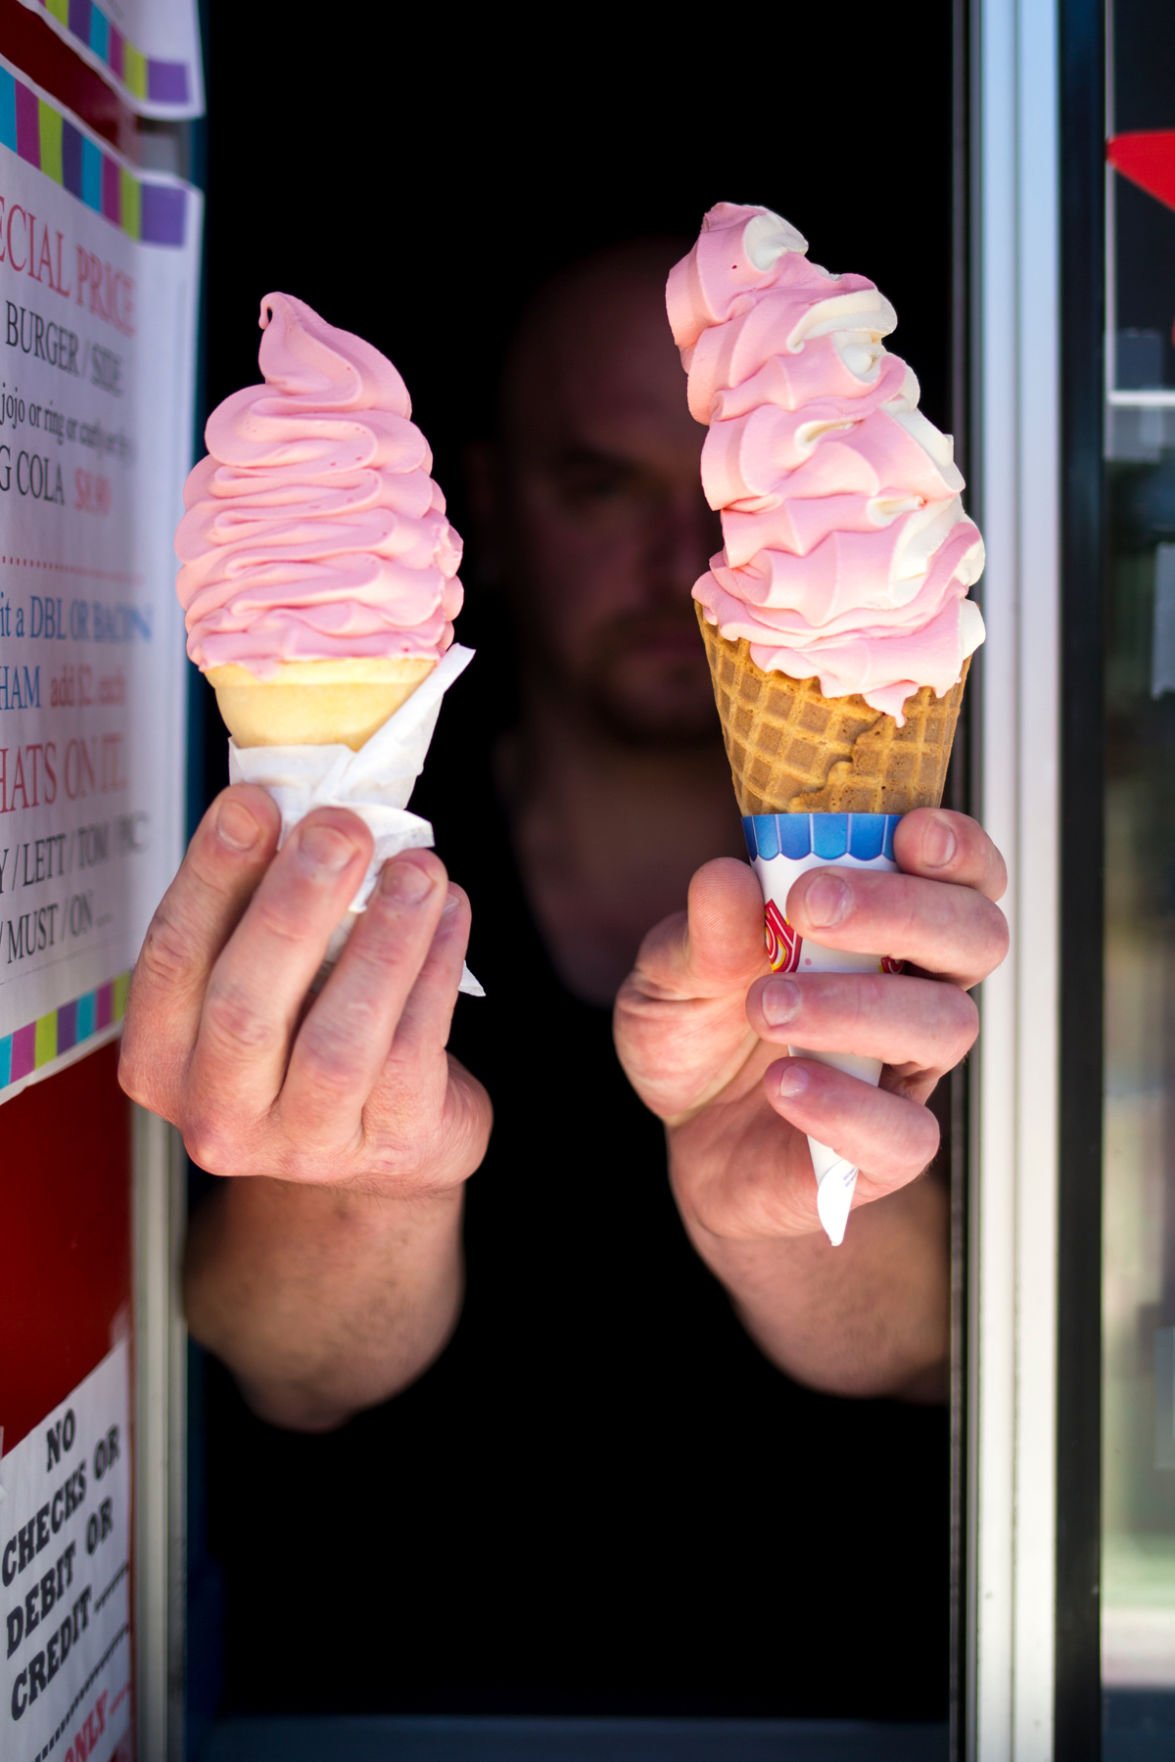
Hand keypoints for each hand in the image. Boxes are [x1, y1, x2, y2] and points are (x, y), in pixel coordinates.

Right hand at [120, 784, 489, 1196]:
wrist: (381, 1144)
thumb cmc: (311, 1032)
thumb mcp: (268, 976)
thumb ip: (263, 904)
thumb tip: (305, 806)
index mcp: (165, 1058)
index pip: (173, 959)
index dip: (213, 878)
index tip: (254, 804)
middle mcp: (219, 1113)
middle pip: (246, 1009)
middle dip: (295, 906)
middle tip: (340, 830)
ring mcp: (303, 1143)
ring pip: (339, 1040)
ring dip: (383, 941)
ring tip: (417, 870)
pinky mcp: (388, 1145)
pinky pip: (411, 1053)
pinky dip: (434, 972)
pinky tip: (450, 913)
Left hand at [615, 809, 1007, 1241]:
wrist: (686, 1137)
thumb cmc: (701, 1032)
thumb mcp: (675, 971)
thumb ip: (701, 930)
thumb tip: (726, 876)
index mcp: (881, 928)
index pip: (962, 875)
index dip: (957, 848)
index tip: (907, 833)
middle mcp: (913, 991)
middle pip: (976, 935)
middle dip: (905, 910)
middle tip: (814, 906)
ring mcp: (905, 1071)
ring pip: (946, 1025)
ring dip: (856, 1005)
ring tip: (767, 1007)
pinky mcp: (883, 1152)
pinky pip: (906, 1134)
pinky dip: (846, 1106)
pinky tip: (784, 1085)